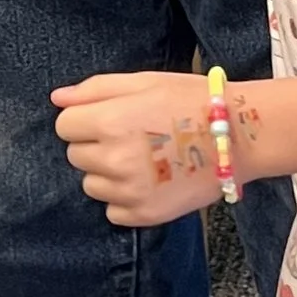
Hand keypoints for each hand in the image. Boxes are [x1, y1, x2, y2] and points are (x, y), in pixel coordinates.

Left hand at [52, 69, 296, 225]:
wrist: (239, 136)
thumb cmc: (191, 100)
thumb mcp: (144, 81)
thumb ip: (95, 89)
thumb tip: (57, 98)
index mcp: (110, 122)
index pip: (64, 126)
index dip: (85, 119)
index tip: (110, 118)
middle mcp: (114, 160)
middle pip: (76, 156)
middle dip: (96, 145)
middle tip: (133, 137)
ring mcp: (129, 192)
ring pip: (91, 185)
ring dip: (108, 174)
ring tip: (145, 159)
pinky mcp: (143, 215)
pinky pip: (112, 211)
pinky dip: (125, 199)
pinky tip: (151, 181)